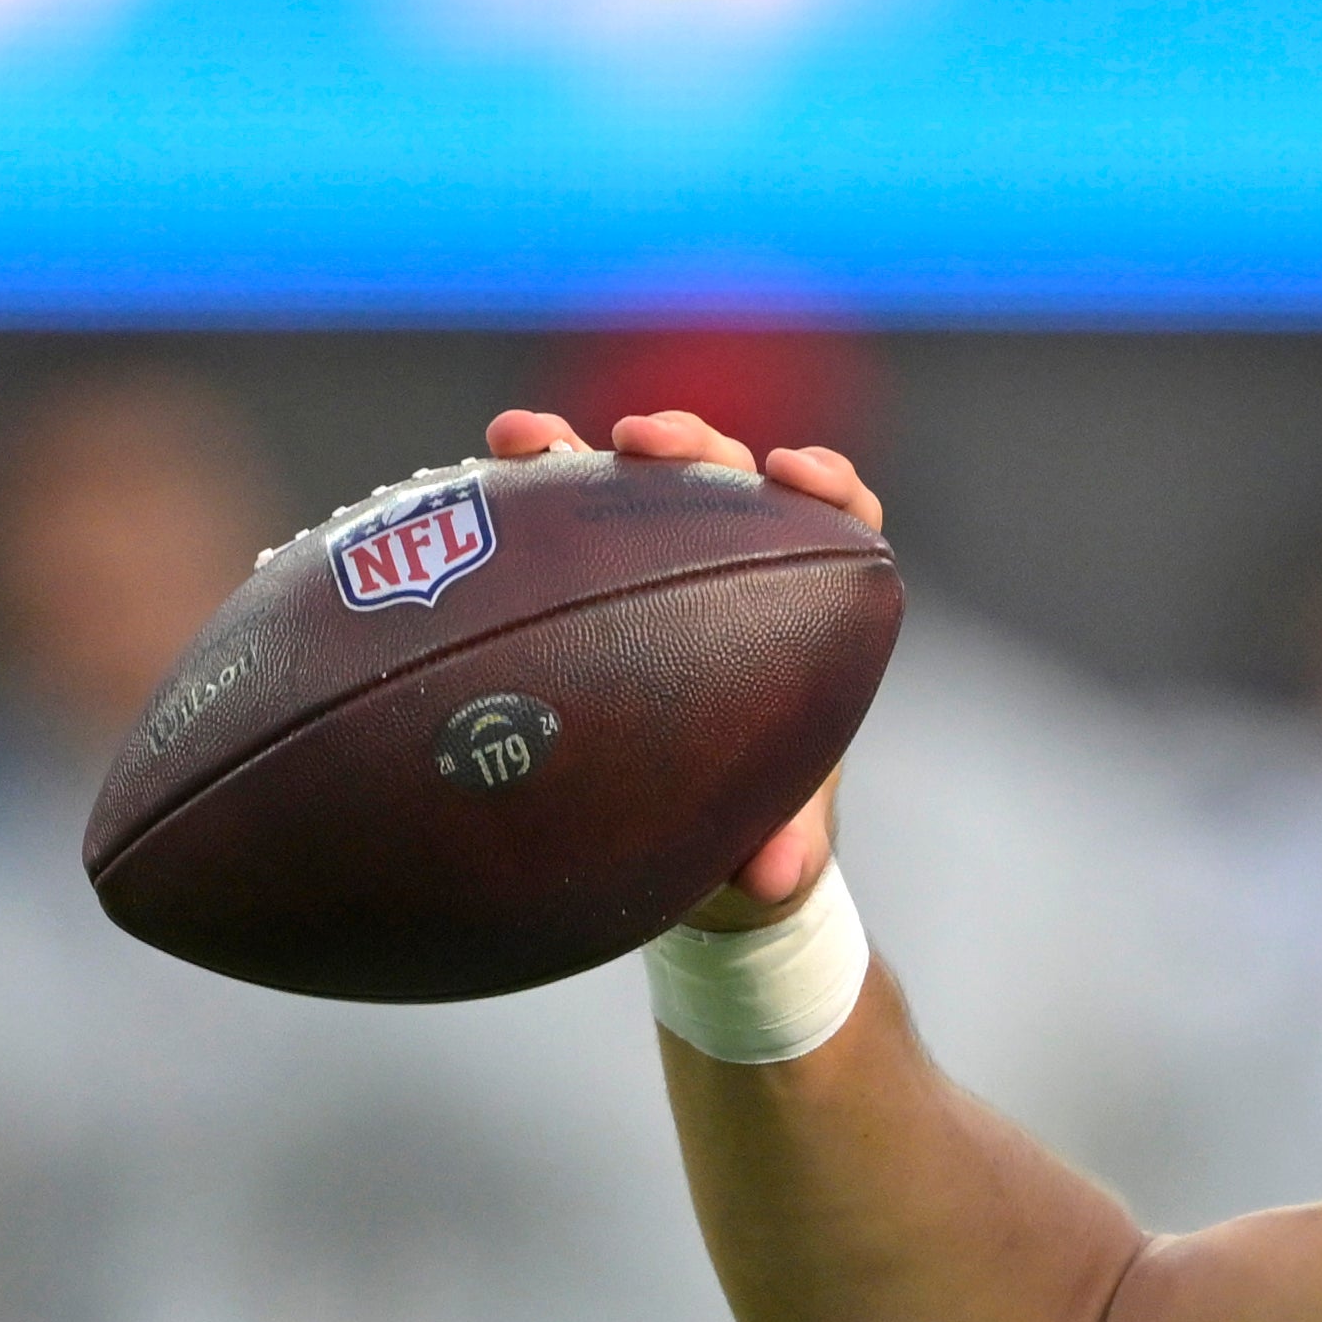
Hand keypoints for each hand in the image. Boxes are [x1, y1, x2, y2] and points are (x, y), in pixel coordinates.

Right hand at [483, 404, 889, 927]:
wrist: (678, 858)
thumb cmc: (746, 838)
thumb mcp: (771, 855)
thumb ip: (782, 857)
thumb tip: (769, 877)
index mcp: (803, 617)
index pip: (838, 521)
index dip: (826, 485)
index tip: (794, 476)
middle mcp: (729, 570)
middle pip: (725, 477)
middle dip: (688, 445)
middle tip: (643, 444)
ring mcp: (648, 565)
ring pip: (627, 482)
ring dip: (581, 450)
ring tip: (531, 443)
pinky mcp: (575, 579)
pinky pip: (546, 519)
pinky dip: (520, 483)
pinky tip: (483, 466)